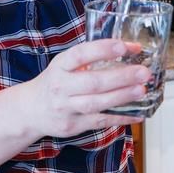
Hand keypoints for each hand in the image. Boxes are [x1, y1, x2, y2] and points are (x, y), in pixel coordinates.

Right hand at [22, 39, 150, 138]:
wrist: (30, 110)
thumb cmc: (55, 82)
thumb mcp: (64, 65)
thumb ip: (90, 58)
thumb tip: (129, 49)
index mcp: (60, 66)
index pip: (80, 55)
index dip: (102, 49)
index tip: (123, 46)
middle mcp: (61, 87)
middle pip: (93, 82)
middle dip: (121, 77)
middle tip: (143, 72)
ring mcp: (66, 108)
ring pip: (97, 103)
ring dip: (122, 97)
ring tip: (142, 90)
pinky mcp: (73, 126)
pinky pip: (100, 122)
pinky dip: (121, 118)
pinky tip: (138, 114)